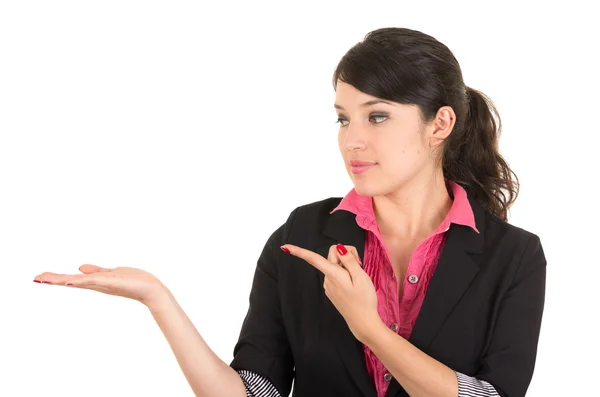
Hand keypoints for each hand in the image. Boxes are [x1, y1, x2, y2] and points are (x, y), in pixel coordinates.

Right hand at [33, 264, 168, 305]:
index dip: (56, 278)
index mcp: (95, 282)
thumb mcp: (111, 273)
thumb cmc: (134, 282)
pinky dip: (81, 280)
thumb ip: (96, 271)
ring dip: (61, 280)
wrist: (150, 289)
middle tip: (35, 278)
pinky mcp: (110, 282)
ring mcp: (102, 284)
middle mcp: (96, 284)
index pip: (72, 280)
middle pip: (71, 282)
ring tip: (44, 279)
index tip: (38, 278)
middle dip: (53, 280)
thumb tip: (80, 268)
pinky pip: (93, 281)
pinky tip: (69, 281)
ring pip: (78, 281)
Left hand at [281, 243, 381, 342]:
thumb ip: (349, 260)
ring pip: (334, 265)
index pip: (313, 259)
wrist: (363, 321)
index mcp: (333, 274)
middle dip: (344, 255)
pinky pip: (335, 275)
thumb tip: (339, 248)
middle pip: (331, 256)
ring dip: (345, 266)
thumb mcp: (361, 276)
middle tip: (359, 264)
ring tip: (357, 277)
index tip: (285, 247)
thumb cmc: (364, 300)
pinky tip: (352, 283)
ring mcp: (328, 286)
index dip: (299, 251)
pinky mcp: (331, 290)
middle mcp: (327, 280)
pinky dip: (344, 274)